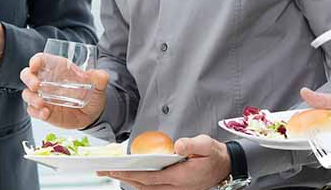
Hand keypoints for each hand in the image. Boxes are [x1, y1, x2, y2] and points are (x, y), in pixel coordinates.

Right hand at [20, 53, 109, 128]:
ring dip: (31, 98)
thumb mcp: (99, 85)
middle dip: (28, 78)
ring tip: (42, 104)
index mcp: (58, 69)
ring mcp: (43, 96)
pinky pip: (32, 110)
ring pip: (27, 93)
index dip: (36, 60)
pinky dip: (36, 112)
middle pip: (28, 74)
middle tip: (35, 85)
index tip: (35, 64)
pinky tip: (45, 113)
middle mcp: (47, 81)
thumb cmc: (92, 94)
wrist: (92, 115)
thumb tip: (99, 75)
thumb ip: (100, 78)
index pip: (42, 60)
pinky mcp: (43, 110)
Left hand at [100, 135, 229, 189]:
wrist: (226, 167)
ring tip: (115, 172)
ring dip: (130, 182)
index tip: (114, 169)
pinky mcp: (176, 189)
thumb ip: (192, 145)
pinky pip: (154, 189)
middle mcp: (176, 187)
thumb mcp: (207, 144)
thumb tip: (177, 145)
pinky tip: (133, 176)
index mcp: (180, 177)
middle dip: (123, 178)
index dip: (130, 175)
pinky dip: (141, 184)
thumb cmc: (214, 155)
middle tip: (104, 171)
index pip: (149, 178)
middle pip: (144, 186)